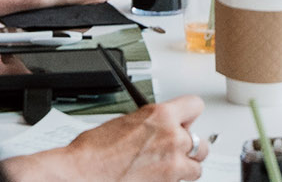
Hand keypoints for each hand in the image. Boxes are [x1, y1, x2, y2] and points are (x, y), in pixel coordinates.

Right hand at [5, 97, 208, 181]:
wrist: (81, 174)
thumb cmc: (94, 151)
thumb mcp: (127, 121)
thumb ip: (152, 122)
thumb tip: (161, 125)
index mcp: (161, 115)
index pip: (195, 106)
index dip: (189, 114)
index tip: (185, 121)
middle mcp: (172, 137)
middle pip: (200, 141)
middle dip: (189, 145)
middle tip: (174, 148)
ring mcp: (172, 164)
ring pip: (196, 166)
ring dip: (184, 166)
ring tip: (166, 166)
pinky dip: (173, 181)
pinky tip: (157, 177)